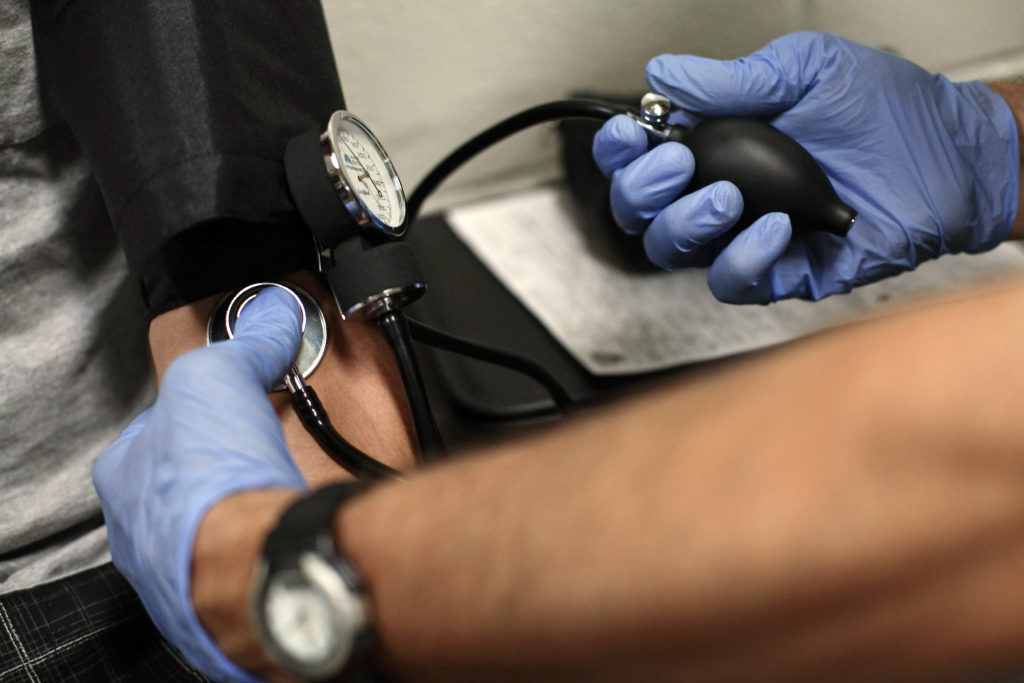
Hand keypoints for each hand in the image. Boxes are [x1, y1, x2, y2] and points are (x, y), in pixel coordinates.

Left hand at [94, 288, 307, 681]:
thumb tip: (274, 314)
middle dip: (218, 467)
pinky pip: (242, 566)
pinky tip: (288, 531)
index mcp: (124, 475)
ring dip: (242, 511)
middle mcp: (139, 531)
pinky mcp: (219, 608)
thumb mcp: (220, 377)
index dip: (194, 414)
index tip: (228, 407)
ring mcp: (176, 576)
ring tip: (279, 489)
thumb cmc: (211, 477)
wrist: (251, 563)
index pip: (151, 432)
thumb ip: (246, 344)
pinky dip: (264, 548)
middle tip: (257, 451)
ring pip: (208, 532)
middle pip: (180, 486)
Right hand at [592, 31, 1019, 302]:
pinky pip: (733, 282)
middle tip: (676, 164)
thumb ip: (734, 79)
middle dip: (642, 192)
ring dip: (684, 225)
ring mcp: (745, 236)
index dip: (622, 151)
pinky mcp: (779, 273)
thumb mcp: (806, 71)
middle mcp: (722, 193)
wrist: (950, 158)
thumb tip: (666, 75)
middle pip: (641, 214)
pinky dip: (742, 258)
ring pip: (673, 253)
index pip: (644, 157)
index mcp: (718, 144)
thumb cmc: (886, 112)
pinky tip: (774, 226)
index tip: (630, 135)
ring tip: (725, 196)